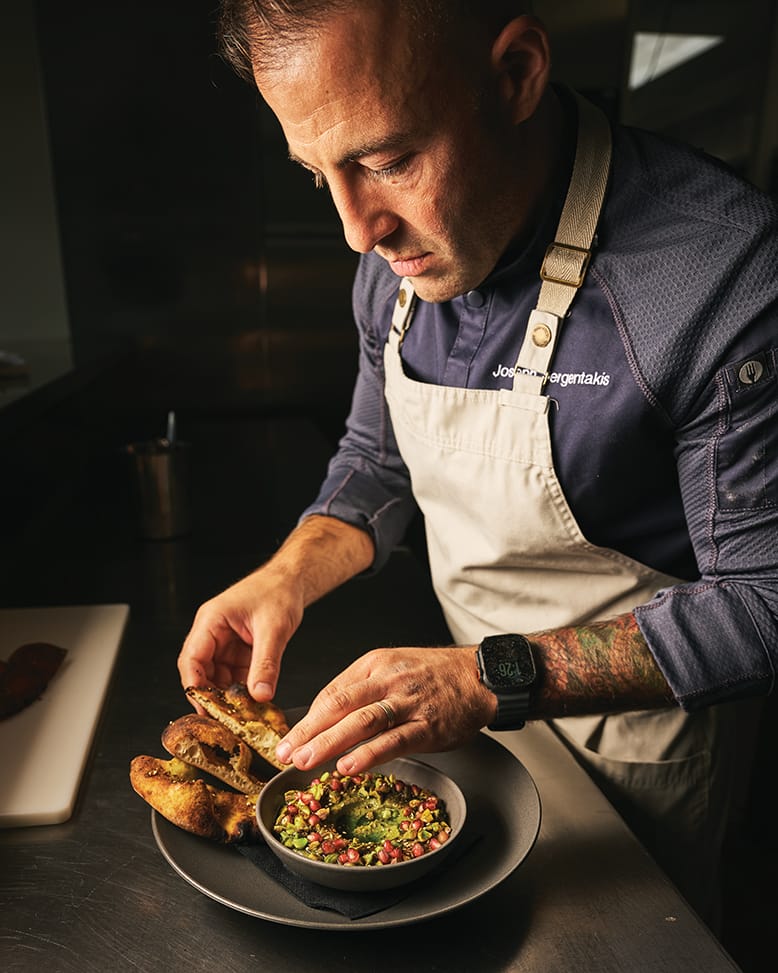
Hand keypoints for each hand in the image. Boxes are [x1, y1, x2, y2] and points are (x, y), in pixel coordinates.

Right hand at [177, 516, 374, 702]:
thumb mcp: (274, 629)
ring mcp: (225, 642)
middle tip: (224, 719)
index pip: (192, 658)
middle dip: (211, 695)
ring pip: (217, 676)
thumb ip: (266, 663)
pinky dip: (242, 688)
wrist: (293, 581)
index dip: (195, 685)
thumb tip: (260, 694)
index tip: (204, 708)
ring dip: (228, 695)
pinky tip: (252, 702)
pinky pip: (234, 674)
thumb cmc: (279, 590)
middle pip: (201, 671)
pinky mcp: (238, 649)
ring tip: (241, 714)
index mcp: (211, 620)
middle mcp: (213, 632)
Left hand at [275, 645, 497, 773]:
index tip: (289, 740)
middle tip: (287, 752)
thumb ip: (361, 689)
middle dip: (309, 732)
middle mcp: (388, 680)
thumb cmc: (433, 675)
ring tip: (307, 760)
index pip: (333, 693)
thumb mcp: (392, 668)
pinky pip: (394, 740)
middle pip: (341, 706)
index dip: (308, 719)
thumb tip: (326, 716)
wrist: (478, 676)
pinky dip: (369, 754)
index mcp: (375, 664)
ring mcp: (408, 703)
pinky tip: (350, 766)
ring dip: (330, 742)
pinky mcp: (427, 726)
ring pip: (362, 722)